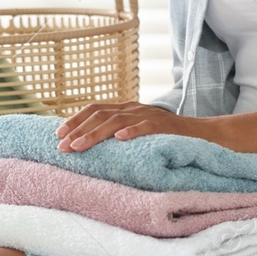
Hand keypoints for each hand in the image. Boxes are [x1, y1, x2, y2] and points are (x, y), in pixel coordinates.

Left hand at [54, 101, 200, 151]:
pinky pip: (145, 126)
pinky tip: (120, 139)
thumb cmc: (163, 138)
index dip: (75, 120)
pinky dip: (132, 131)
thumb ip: (116, 133)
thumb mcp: (135, 131)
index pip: (94, 109)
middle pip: (100, 114)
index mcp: (125, 108)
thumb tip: (87, 145)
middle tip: (62, 146)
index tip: (58, 135)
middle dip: (78, 130)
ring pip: (116, 121)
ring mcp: (148, 115)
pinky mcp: (163, 125)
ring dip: (95, 134)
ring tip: (79, 146)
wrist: (198, 134)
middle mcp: (133, 108)